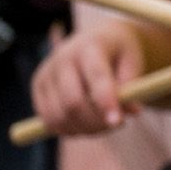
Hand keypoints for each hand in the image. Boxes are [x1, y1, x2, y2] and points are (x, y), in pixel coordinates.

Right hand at [26, 21, 153, 139]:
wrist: (94, 39)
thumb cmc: (119, 54)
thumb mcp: (133, 63)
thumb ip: (133, 87)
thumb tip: (132, 112)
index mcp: (90, 46)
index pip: (96, 76)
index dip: (105, 101)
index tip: (117, 122)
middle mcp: (62, 57)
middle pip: (73, 102)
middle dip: (96, 122)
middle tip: (117, 124)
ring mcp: (46, 72)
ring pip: (60, 117)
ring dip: (84, 129)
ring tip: (103, 123)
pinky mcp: (37, 87)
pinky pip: (49, 121)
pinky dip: (69, 130)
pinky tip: (85, 123)